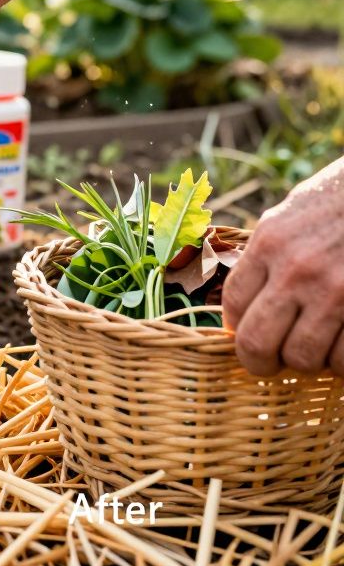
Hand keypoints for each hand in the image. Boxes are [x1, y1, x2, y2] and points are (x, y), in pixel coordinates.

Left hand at [224, 159, 343, 375]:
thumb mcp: (291, 217)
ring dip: (308, 361)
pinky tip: (342, 344)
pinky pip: (343, 359)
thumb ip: (268, 256)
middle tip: (272, 362)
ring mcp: (334, 291)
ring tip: (317, 346)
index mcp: (269, 243)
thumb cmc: (341, 202)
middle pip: (256, 342)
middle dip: (260, 361)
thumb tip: (247, 300)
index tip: (246, 334)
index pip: (233, 305)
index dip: (237, 329)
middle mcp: (296, 270)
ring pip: (303, 357)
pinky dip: (341, 363)